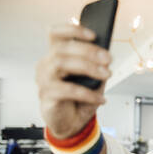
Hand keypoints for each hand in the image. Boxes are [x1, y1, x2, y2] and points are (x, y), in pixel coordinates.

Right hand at [36, 24, 111, 138]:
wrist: (71, 124)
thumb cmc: (80, 99)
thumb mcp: (92, 80)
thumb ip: (96, 67)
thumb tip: (106, 58)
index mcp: (56, 56)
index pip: (56, 34)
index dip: (73, 30)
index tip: (93, 35)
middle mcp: (46, 65)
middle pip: (62, 48)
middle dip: (88, 51)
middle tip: (108, 59)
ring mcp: (44, 80)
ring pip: (61, 63)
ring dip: (88, 67)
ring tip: (106, 75)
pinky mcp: (47, 96)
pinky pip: (67, 90)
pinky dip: (88, 94)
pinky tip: (101, 98)